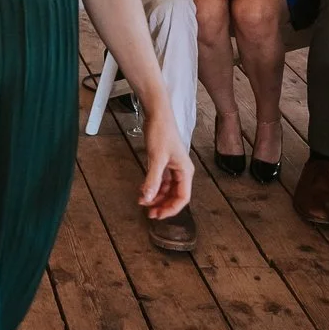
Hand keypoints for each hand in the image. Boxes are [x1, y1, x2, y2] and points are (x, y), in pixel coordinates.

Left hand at [136, 102, 193, 220]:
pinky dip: (153, 187)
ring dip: (156, 197)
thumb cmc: (161, 132)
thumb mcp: (156, 158)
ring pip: (167, 189)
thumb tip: (147, 199)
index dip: (171, 209)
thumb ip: (152, 180)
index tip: (158, 215)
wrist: (157, 114)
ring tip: (143, 202)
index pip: (183, 198)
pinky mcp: (165, 163)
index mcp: (185, 172)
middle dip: (162, 205)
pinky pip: (161, 180)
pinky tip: (143, 191)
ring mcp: (173, 167)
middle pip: (175, 196)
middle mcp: (182, 171)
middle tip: (149, 214)